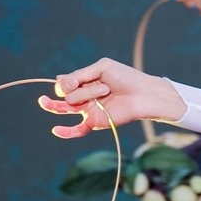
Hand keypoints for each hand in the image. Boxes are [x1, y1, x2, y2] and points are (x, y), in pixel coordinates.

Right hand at [39, 58, 186, 137]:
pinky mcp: (95, 122)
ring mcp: (88, 110)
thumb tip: (58, 81)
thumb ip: (80, 74)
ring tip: (106, 90)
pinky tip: (56, 129)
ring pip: (70, 105)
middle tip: (98, 85)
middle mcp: (83, 96)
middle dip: (79, 88)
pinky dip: (65, 132)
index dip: (66, 82)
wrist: (144, 93)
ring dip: (87, 94)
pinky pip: (76, 130)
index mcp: (84, 82)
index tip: (78, 79)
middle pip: (65, 94)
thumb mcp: (102, 67)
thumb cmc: (127, 78)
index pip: (63, 83)